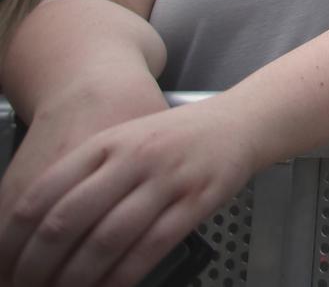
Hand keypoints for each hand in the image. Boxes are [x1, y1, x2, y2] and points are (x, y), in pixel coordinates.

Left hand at [0, 101, 255, 286]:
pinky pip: (150, 247)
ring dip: (77, 277)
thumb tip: (39, 230)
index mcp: (106, 144)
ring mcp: (166, 180)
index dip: (15, 239)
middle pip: (68, 221)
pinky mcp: (196, 201)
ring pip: (107, 239)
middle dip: (38, 266)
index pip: (43, 195)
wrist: (240, 122)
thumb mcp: (124, 140)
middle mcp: (132, 159)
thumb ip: (86, 175)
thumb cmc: (176, 136)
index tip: (5, 265)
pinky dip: (123, 275)